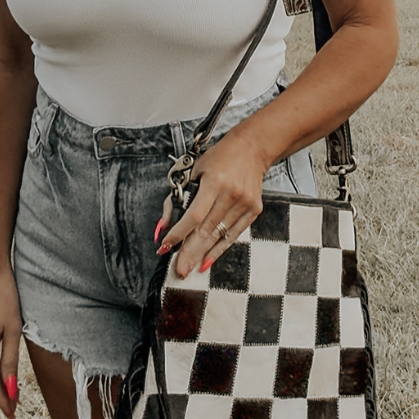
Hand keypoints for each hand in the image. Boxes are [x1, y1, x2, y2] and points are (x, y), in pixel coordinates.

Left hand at [157, 132, 268, 279]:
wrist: (253, 148)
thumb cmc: (220, 157)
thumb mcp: (194, 171)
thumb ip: (178, 197)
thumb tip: (165, 225)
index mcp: (214, 181)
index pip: (194, 215)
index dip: (179, 233)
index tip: (166, 245)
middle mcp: (231, 194)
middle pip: (206, 230)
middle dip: (190, 252)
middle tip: (178, 270)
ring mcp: (245, 203)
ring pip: (219, 235)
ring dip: (202, 254)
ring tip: (189, 268)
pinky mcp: (254, 210)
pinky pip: (233, 234)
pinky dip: (219, 249)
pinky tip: (207, 260)